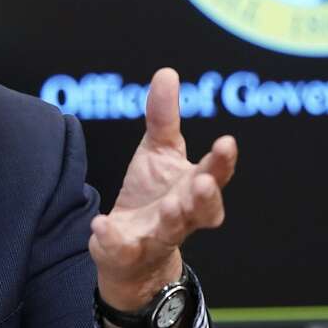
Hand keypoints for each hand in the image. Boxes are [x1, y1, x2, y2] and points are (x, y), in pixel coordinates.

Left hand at [89, 68, 235, 327]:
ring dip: (174, 219)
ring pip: (172, 232)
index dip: (223, 160)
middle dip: (206, 197)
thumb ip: (163, 117)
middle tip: (204, 183)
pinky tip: (101, 225)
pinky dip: (113, 240)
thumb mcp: (157, 151)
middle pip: (204, 209)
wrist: (131, 254)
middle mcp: (184, 216)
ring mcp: (157, 238)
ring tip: (172, 207)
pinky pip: (122, 250)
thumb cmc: (152, 195)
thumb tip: (167, 72)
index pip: (216, 173)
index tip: (226, 141)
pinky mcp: (127, 254)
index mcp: (194, 188)